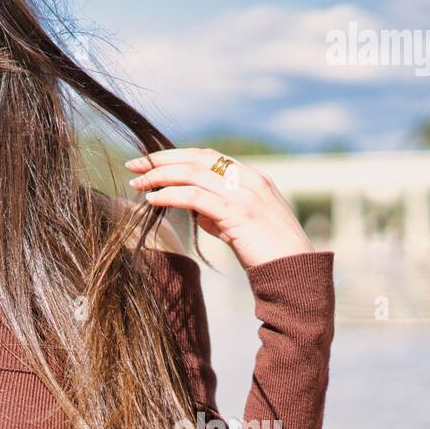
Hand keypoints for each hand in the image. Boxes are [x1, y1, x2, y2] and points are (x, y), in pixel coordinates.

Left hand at [125, 147, 315, 269]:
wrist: (295, 273)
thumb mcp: (241, 224)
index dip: (176, 156)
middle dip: (161, 159)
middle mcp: (249, 179)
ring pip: (193, 173)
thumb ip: (217, 211)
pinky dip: (171, 195)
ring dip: (160, 176)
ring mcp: (245, 194)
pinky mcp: (238, 213)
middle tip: (134, 164)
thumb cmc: (267, 253)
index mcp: (252, 177)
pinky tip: (153, 200)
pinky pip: (196, 197)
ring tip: (138, 183)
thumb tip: (189, 206)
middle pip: (196, 158)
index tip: (150, 161)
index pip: (207, 156)